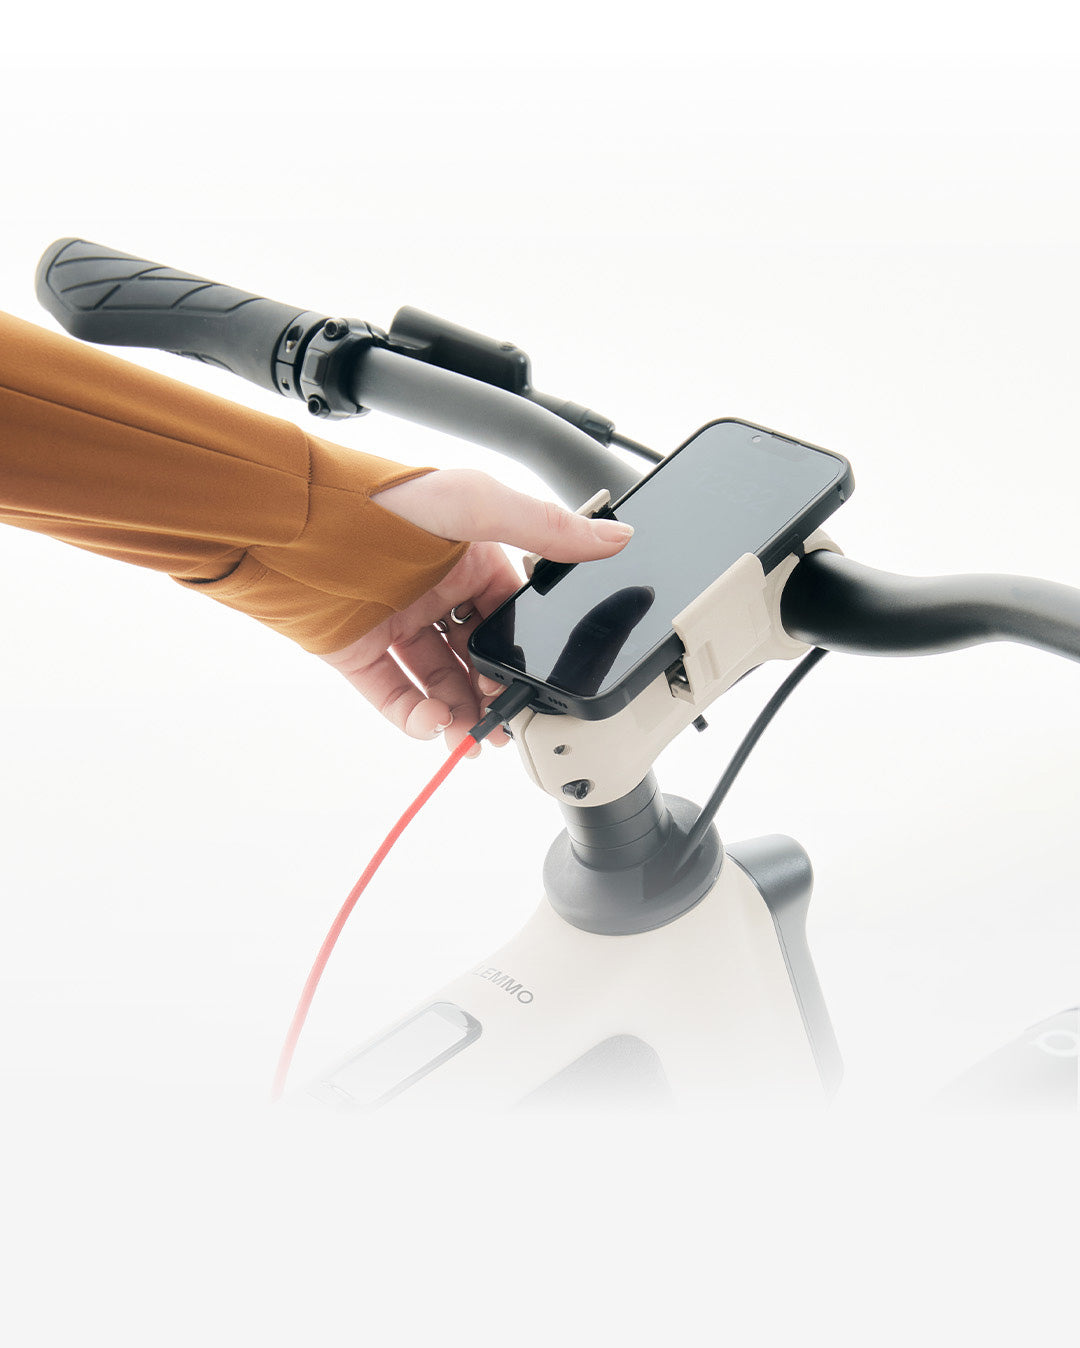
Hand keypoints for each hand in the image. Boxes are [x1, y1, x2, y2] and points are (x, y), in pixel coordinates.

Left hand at [319, 469, 633, 753]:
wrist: (292, 523)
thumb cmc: (383, 501)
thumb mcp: (479, 506)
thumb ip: (546, 530)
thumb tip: (615, 538)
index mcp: (466, 556)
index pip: (508, 612)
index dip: (524, 647)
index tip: (538, 676)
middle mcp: (431, 591)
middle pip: (476, 654)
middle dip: (495, 690)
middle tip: (508, 718)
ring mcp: (394, 623)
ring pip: (439, 682)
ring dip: (460, 712)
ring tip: (476, 737)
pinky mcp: (358, 652)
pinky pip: (394, 696)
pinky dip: (415, 718)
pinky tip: (433, 723)